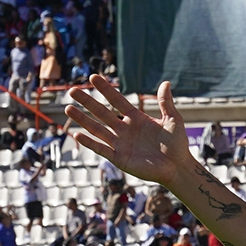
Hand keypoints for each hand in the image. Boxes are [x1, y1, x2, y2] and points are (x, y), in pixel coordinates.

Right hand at [63, 75, 194, 189]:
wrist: (178, 167)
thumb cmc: (177, 144)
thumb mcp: (173, 120)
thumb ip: (165, 102)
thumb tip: (166, 82)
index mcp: (137, 119)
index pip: (117, 101)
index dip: (106, 90)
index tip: (93, 77)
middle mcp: (125, 129)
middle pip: (102, 113)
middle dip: (87, 102)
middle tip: (72, 91)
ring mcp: (120, 144)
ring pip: (97, 129)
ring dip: (82, 120)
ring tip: (68, 108)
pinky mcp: (119, 158)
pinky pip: (101, 149)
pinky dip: (89, 142)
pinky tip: (77, 134)